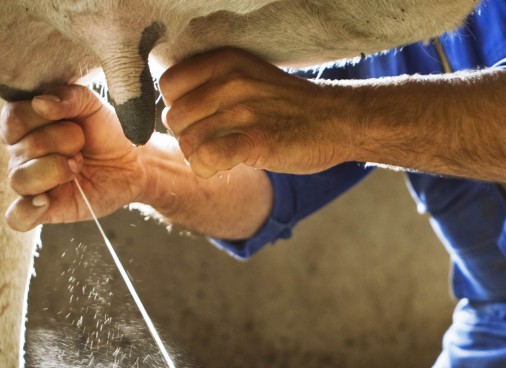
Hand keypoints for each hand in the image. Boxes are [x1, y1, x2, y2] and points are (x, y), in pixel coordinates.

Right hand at [0, 85, 142, 230]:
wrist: (133, 163)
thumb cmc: (106, 131)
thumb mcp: (91, 104)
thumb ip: (68, 96)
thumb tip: (40, 103)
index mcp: (25, 125)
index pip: (12, 119)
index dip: (41, 119)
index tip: (71, 121)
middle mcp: (21, 154)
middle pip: (22, 148)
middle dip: (61, 143)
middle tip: (81, 148)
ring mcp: (31, 183)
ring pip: (18, 179)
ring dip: (53, 170)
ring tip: (77, 168)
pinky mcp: (44, 210)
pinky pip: (16, 217)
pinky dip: (25, 211)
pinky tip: (45, 201)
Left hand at [159, 48, 354, 178]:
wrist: (337, 120)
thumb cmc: (289, 106)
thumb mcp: (247, 77)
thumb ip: (211, 86)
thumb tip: (172, 111)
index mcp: (224, 61)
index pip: (168, 85)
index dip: (178, 108)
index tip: (199, 120)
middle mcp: (230, 81)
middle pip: (174, 118)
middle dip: (188, 136)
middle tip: (214, 142)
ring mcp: (242, 111)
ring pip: (188, 142)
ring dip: (200, 157)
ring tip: (225, 154)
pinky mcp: (255, 141)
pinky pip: (206, 158)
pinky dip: (208, 169)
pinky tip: (225, 166)